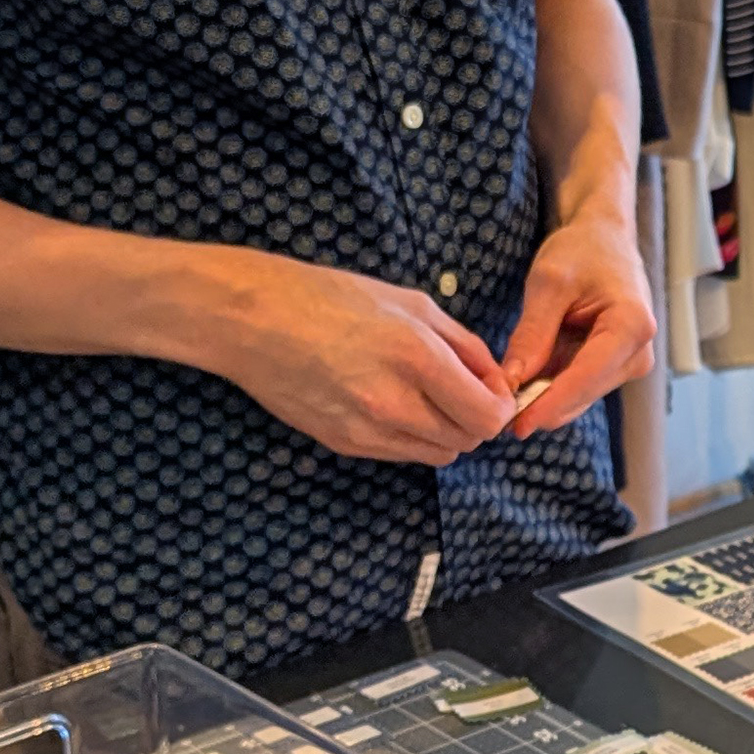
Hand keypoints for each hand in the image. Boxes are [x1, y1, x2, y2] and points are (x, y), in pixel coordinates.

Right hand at [205, 255, 514, 465]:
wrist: (254, 320)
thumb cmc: (331, 298)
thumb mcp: (411, 303)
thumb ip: (463, 343)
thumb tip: (494, 377)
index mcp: (417, 357)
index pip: (487, 416)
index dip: (498, 405)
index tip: (491, 388)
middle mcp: (394, 403)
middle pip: (467, 440)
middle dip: (475, 418)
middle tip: (461, 390)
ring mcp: (367, 430)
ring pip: (437, 454)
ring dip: (444, 431)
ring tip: (425, 396)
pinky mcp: (344, 445)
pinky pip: (401, 455)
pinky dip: (411, 437)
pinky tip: (393, 403)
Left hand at [500, 208, 655, 440]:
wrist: (604, 238)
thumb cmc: (581, 251)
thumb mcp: (548, 285)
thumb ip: (532, 334)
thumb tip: (511, 383)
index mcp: (631, 327)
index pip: (586, 379)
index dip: (548, 405)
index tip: (514, 425)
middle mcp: (638, 353)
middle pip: (582, 394)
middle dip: (540, 405)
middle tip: (492, 413)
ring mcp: (629, 363)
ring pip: (578, 396)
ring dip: (542, 397)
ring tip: (502, 392)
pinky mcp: (615, 366)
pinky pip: (577, 386)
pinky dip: (549, 386)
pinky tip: (522, 380)